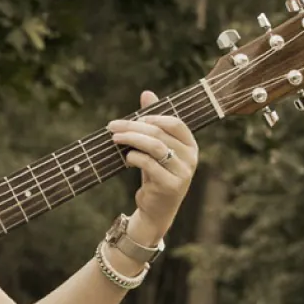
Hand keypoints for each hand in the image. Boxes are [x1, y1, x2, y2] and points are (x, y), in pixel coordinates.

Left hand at [107, 90, 198, 240]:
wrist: (157, 209)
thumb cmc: (155, 174)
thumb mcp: (155, 147)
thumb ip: (153, 121)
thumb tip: (147, 93)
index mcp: (191, 145)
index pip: (175, 122)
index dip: (152, 117)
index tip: (131, 119)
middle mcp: (191, 157)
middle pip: (160, 132)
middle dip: (132, 126)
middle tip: (112, 126)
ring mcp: (183, 172)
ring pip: (154, 146)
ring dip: (130, 139)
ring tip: (114, 138)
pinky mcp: (171, 186)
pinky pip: (149, 164)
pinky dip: (134, 158)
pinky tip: (126, 158)